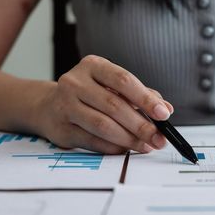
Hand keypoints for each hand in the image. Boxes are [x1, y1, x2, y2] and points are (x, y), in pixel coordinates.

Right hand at [35, 55, 172, 153]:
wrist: (48, 106)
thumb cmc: (89, 94)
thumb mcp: (113, 86)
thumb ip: (140, 95)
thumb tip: (166, 110)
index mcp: (92, 66)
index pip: (123, 80)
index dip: (146, 98)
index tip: (164, 114)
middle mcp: (75, 82)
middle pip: (114, 106)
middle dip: (141, 125)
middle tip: (158, 138)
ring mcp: (65, 105)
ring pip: (103, 125)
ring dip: (129, 139)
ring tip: (146, 145)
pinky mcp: (61, 128)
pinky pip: (92, 141)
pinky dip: (113, 146)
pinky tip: (126, 148)